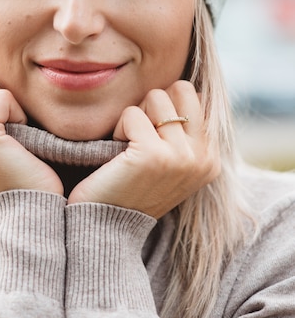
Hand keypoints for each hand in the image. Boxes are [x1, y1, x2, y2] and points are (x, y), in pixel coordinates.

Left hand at [67, 81, 219, 218]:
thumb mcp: (170, 162)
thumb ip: (184, 131)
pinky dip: (119, 129)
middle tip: (140, 136)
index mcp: (211, 158)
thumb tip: (184, 88)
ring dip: (135, 117)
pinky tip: (118, 156)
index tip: (153, 137)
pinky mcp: (153, 155)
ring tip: (130, 147)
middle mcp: (203, 157)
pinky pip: (132, 113)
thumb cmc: (131, 189)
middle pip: (180, 88)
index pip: (195, 96)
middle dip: (153, 104)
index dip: (165, 107)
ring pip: (156, 97)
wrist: (107, 229)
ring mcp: (181, 156)